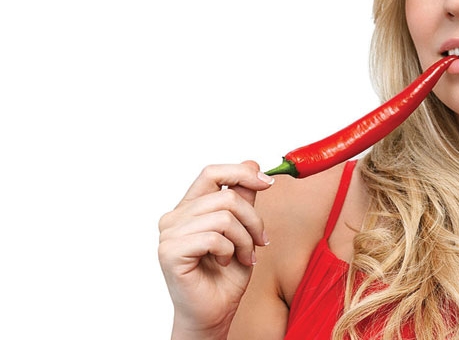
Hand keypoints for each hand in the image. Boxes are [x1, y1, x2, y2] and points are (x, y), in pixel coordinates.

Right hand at [158, 160, 273, 335]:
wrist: (213, 313)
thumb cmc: (224, 276)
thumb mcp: (243, 230)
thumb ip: (243, 199)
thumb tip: (252, 165)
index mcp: (189, 208)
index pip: (212, 173)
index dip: (241, 173)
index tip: (268, 183)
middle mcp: (174, 218)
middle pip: (226, 197)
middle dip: (253, 219)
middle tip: (261, 241)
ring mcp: (169, 235)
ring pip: (223, 217)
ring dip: (244, 239)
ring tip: (243, 255)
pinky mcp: (170, 252)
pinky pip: (213, 237)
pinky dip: (229, 250)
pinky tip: (226, 262)